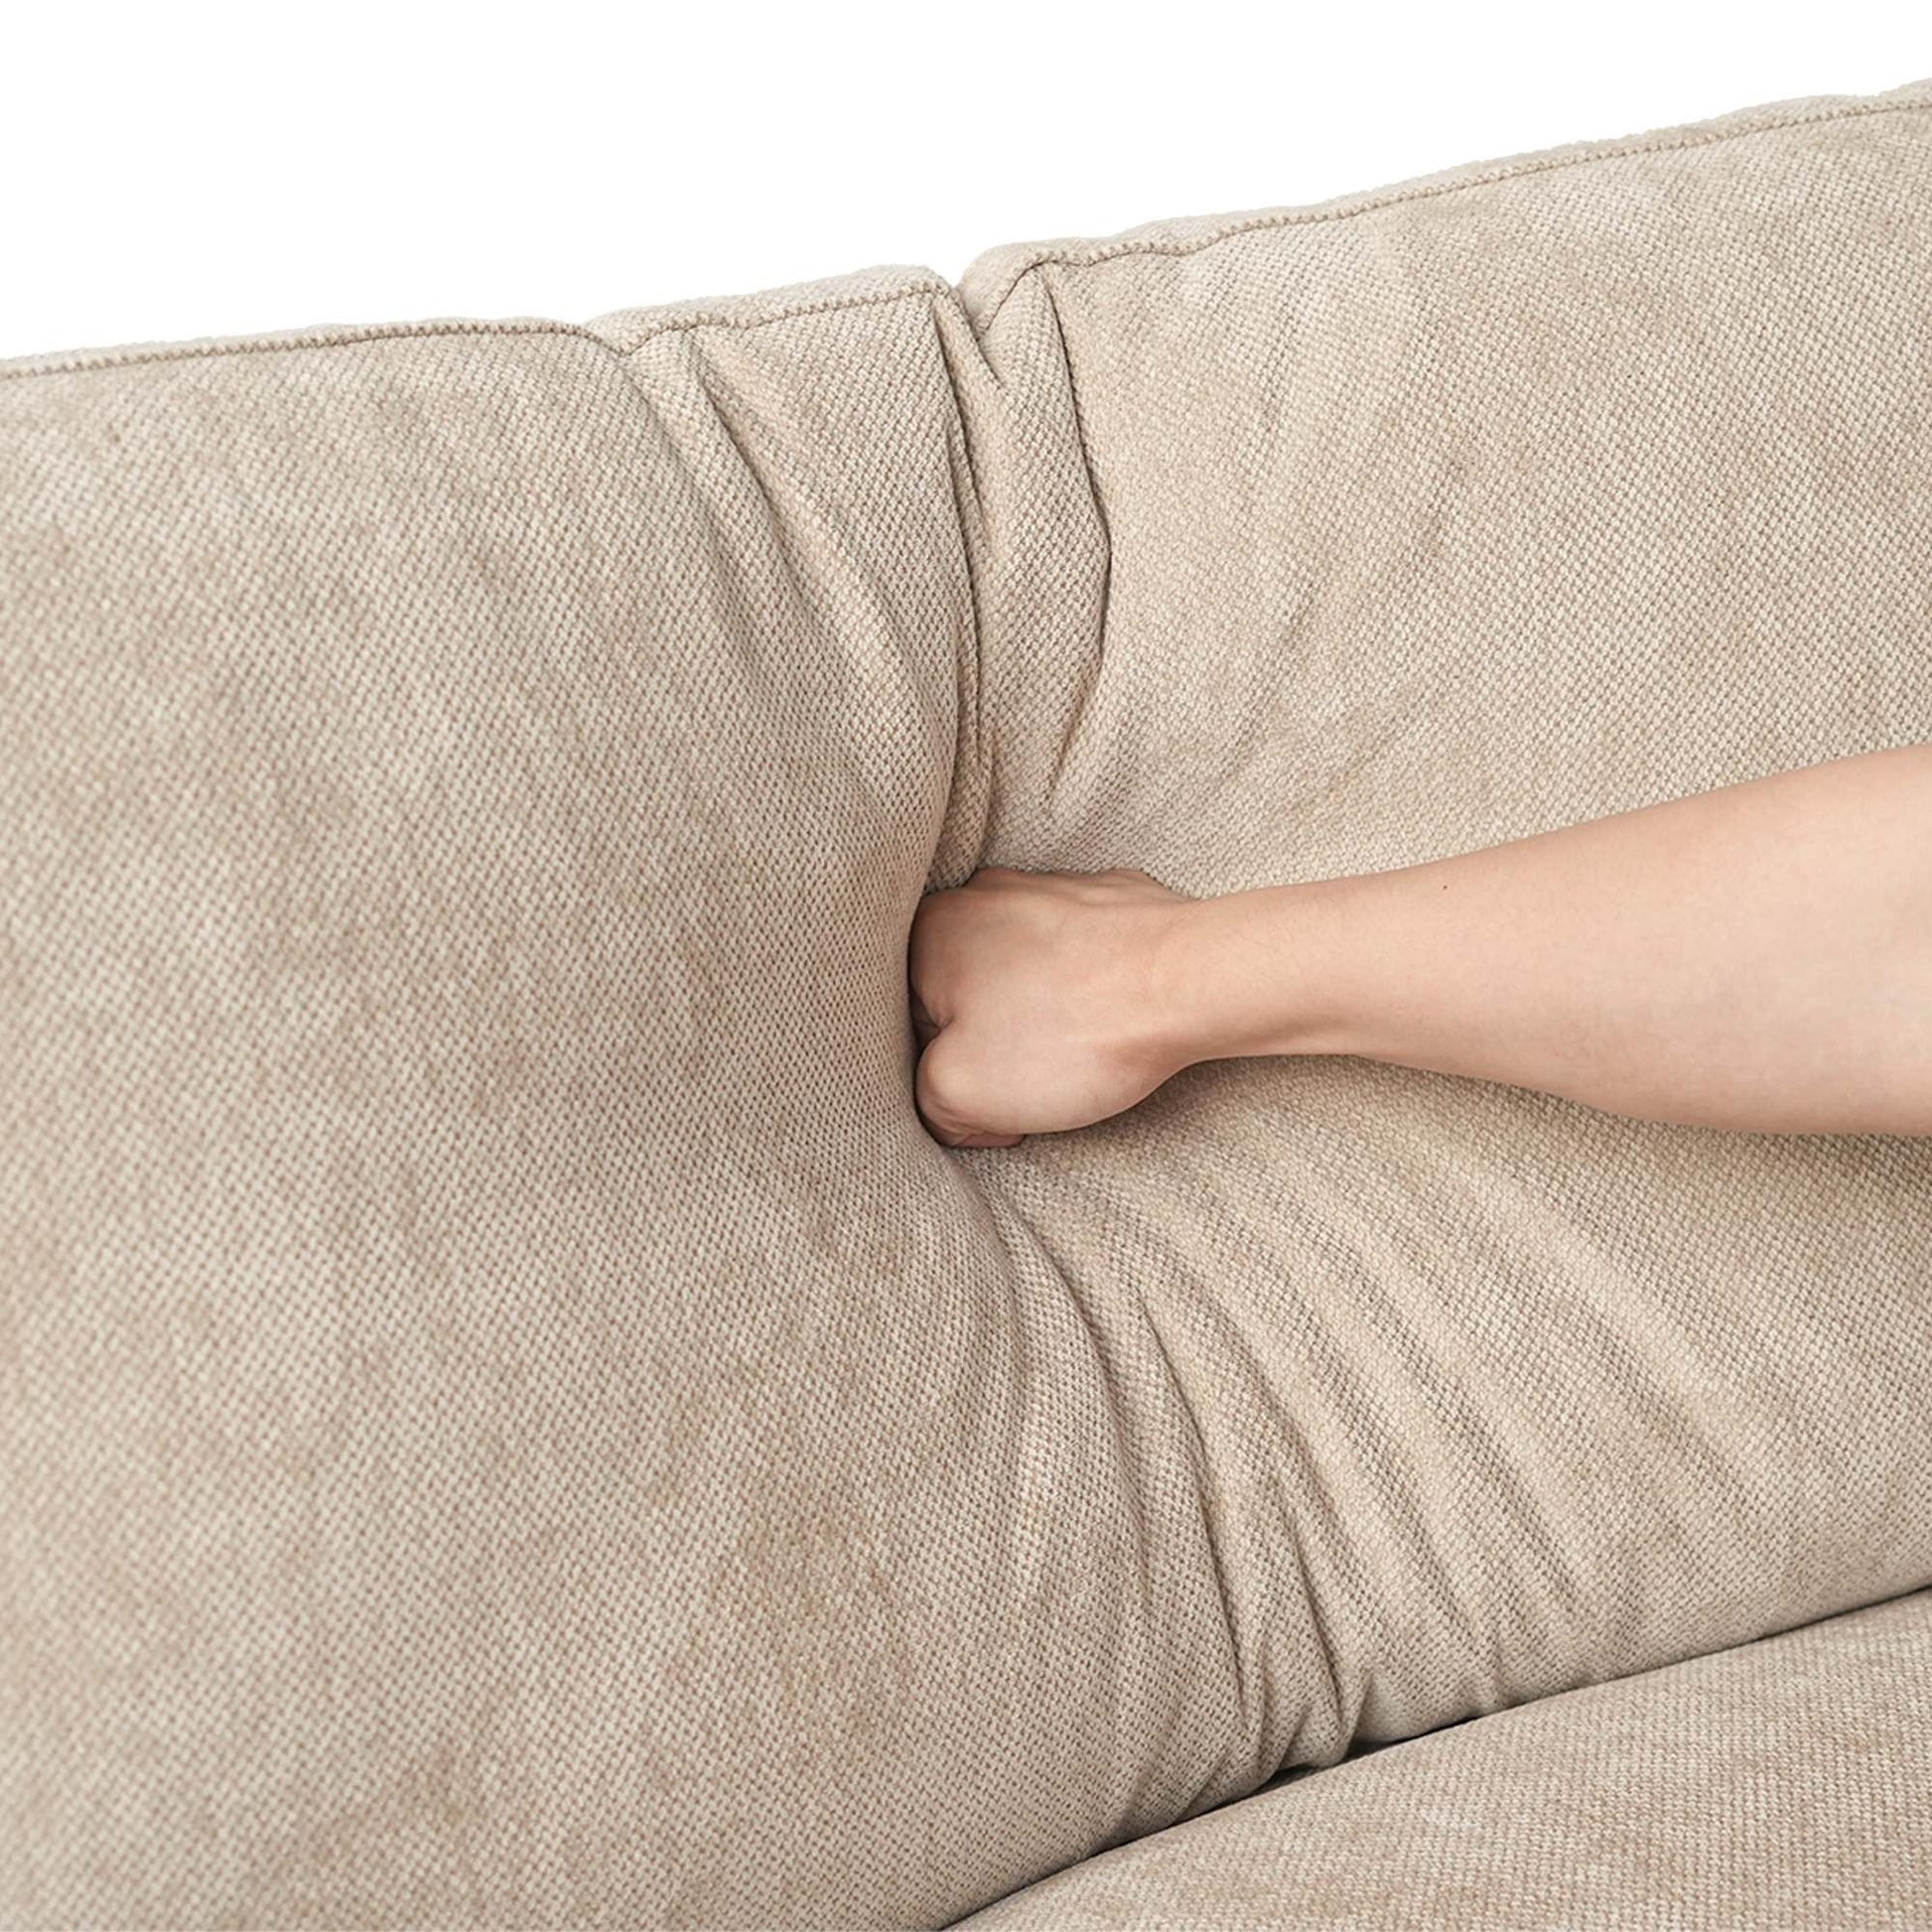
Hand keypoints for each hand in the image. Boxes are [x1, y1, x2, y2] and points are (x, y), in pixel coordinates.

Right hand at [908, 866, 1193, 1147]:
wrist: (1189, 983)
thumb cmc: (1070, 1033)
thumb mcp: (959, 1093)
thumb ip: (926, 1101)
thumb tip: (952, 1109)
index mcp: (929, 929)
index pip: (907, 1020)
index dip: (941, 1073)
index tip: (985, 1100)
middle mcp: (983, 893)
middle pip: (965, 991)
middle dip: (991, 1040)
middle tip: (1031, 1080)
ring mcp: (1053, 887)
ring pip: (1025, 970)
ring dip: (1042, 1014)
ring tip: (1080, 1052)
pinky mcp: (1112, 898)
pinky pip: (1082, 955)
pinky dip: (1090, 990)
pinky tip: (1114, 1021)